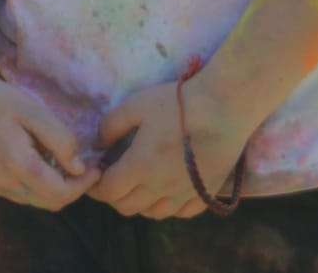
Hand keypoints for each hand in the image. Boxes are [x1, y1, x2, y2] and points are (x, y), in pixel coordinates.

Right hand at [0, 67, 96, 210]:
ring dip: (50, 187)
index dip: (82, 186)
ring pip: (32, 200)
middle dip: (70, 189)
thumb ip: (61, 140)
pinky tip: (31, 159)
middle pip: (47, 202)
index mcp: (15, 163)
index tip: (95, 169)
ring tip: (55, 161)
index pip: (59, 193)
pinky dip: (31, 184)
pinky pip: (16, 193)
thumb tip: (79, 169)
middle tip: (81, 168)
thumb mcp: (35, 111)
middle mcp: (0, 181)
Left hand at [89, 79, 247, 219]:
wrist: (224, 109)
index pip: (108, 191)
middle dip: (113, 195)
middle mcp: (161, 188)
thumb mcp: (135, 106)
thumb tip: (97, 145)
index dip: (94, 186)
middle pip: (127, 206)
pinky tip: (163, 192)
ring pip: (152, 213)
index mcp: (140, 167)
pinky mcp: (205, 194)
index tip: (92, 176)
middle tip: (111, 178)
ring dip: (138, 203)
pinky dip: (166, 207)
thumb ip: (109, 126)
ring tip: (135, 185)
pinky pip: (180, 213)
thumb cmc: (177, 104)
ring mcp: (185, 194)